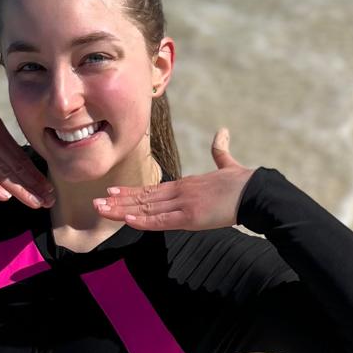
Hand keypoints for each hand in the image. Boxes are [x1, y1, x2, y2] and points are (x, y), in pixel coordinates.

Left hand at [92, 129, 253, 230]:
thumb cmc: (245, 182)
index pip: (152, 189)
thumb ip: (221, 152)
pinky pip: (161, 220)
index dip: (130, 191)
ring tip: (101, 208)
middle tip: (96, 201)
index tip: (112, 190)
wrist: (256, 191)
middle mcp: (180, 192)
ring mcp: (184, 204)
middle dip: (118, 200)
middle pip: (143, 197)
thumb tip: (222, 132)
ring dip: (122, 209)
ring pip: (146, 207)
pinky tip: (127, 219)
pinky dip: (143, 220)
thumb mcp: (229, 166)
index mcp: (186, 184)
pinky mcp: (190, 217)